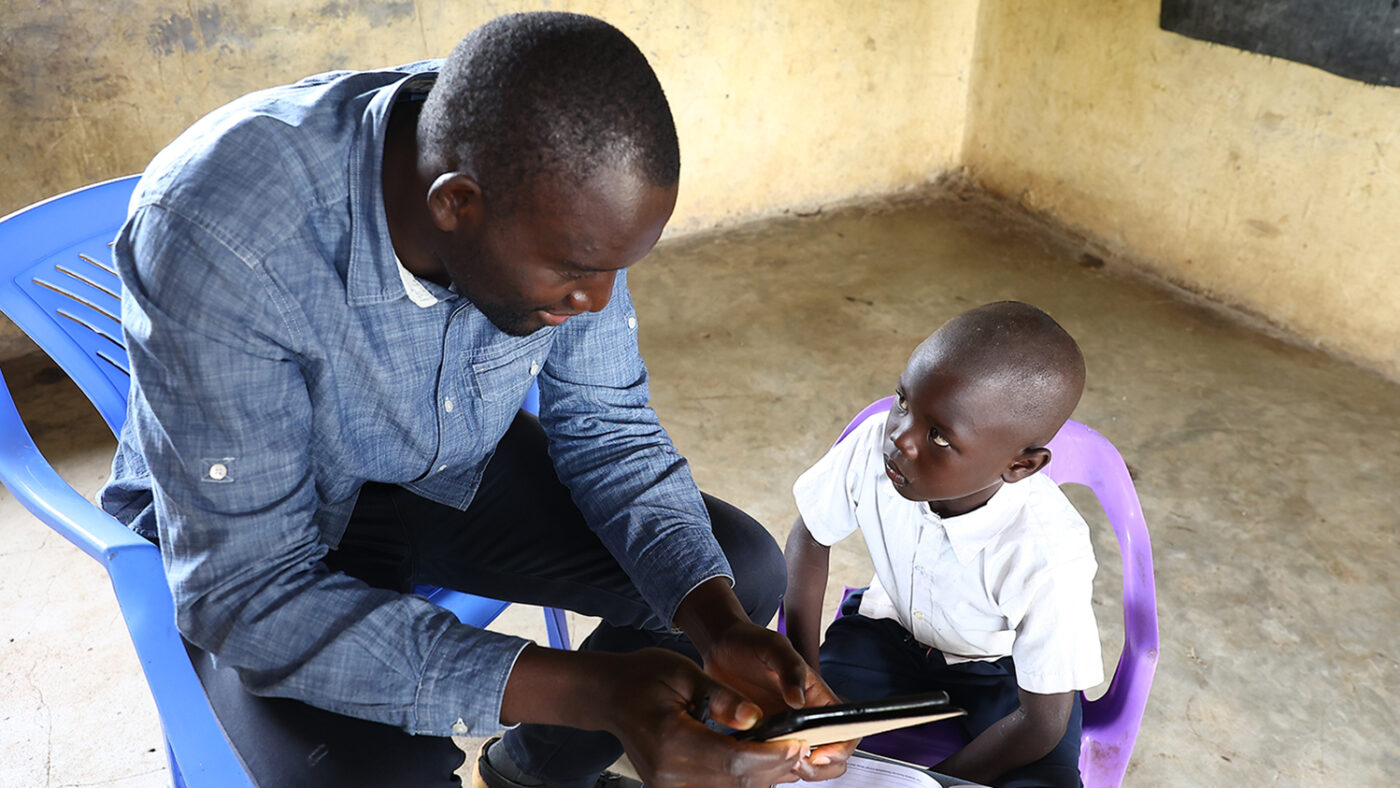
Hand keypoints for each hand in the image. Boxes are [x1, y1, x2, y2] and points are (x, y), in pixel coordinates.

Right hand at [599, 648, 805, 787]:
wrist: (610, 695)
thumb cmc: (644, 677)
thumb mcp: (685, 673)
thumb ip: (722, 698)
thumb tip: (756, 718)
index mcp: (671, 740)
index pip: (733, 759)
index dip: (771, 756)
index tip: (798, 743)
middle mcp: (667, 773)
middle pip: (735, 781)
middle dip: (773, 767)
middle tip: (800, 748)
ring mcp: (666, 785)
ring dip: (759, 775)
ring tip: (782, 753)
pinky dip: (739, 777)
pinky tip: (756, 761)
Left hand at [700, 621, 857, 781]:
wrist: (721, 648)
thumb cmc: (751, 643)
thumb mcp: (773, 647)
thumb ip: (790, 668)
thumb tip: (798, 700)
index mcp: (817, 697)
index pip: (848, 729)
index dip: (841, 747)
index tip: (819, 753)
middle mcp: (806, 717)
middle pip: (832, 756)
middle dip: (820, 768)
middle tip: (797, 763)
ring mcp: (785, 731)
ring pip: (805, 764)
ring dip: (796, 770)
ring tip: (776, 762)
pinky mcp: (764, 739)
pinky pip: (776, 764)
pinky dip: (772, 769)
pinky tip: (758, 759)